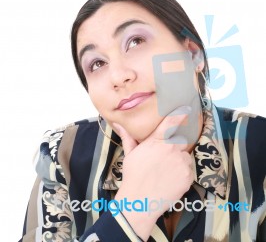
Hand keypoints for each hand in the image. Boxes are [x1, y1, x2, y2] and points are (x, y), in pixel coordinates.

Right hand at [113, 106, 193, 239]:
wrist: (140, 201)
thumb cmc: (133, 175)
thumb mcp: (130, 154)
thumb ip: (128, 137)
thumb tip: (118, 123)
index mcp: (157, 141)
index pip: (171, 122)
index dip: (180, 114)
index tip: (187, 108)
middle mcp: (171, 149)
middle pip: (180, 142)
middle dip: (175, 147)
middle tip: (165, 159)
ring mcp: (181, 162)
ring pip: (185, 156)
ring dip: (180, 161)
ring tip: (167, 171)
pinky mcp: (188, 176)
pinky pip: (189, 170)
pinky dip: (183, 173)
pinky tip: (172, 180)